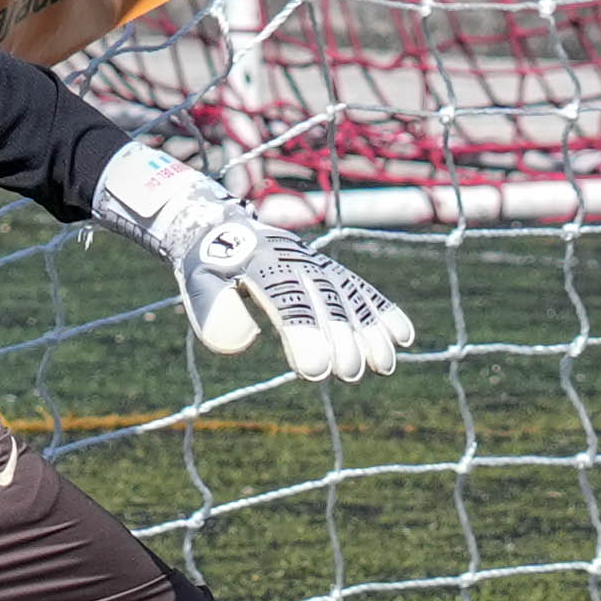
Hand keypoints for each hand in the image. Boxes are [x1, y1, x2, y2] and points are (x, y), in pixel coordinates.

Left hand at [88, 145, 415, 382]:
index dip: (303, 332)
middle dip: (341, 335)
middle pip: (324, 296)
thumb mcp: (197, 281)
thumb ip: (213, 307)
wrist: (219, 228)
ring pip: (347, 293)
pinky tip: (402, 338)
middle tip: (349, 373)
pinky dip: (380, 311)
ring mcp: (314, 261)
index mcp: (259, 258)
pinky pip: (359, 288)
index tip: (315, 370)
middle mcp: (294, 256)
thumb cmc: (206, 265)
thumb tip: (240, 339)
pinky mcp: (327, 269)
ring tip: (383, 365)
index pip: (285, 297)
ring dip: (369, 329)